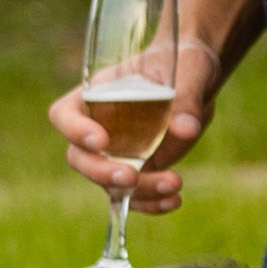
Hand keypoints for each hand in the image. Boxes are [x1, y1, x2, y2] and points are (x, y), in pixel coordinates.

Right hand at [48, 32, 217, 217]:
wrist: (201, 80)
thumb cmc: (186, 63)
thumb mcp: (190, 71)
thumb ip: (188, 97)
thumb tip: (187, 129)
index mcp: (96, 93)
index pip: (65, 115)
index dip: (75, 131)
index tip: (102, 141)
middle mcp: (100, 126)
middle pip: (80, 158)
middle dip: (101, 173)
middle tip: (130, 177)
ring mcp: (118, 153)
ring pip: (109, 183)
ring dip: (138, 192)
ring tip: (174, 183)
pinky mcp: (140, 171)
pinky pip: (135, 196)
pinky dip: (152, 204)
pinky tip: (174, 200)